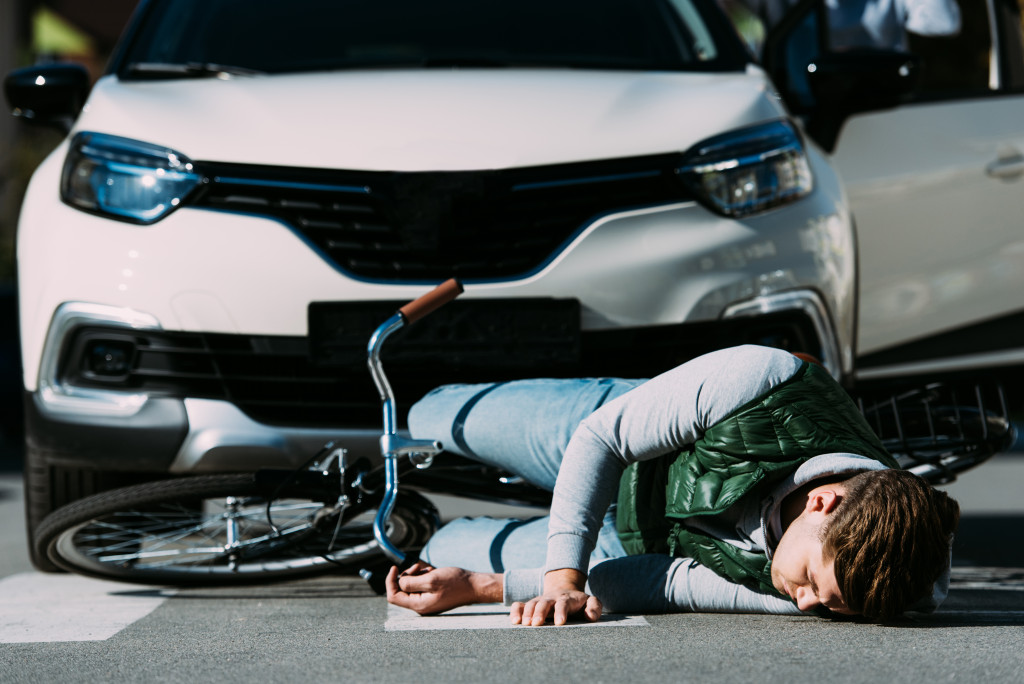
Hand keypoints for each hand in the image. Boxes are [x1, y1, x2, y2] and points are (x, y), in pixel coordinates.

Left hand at [385, 561, 501, 614]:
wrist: (474, 586)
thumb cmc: (455, 583)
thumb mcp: (431, 579)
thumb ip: (411, 582)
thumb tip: (399, 582)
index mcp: (419, 605)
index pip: (393, 596)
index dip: (390, 581)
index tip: (394, 567)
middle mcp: (421, 606)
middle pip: (402, 590)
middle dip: (407, 575)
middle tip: (418, 567)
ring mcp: (427, 601)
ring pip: (411, 586)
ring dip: (416, 574)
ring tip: (429, 570)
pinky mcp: (432, 596)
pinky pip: (421, 585)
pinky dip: (423, 576)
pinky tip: (432, 572)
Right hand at [509, 568, 601, 625]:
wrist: (564, 589)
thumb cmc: (579, 602)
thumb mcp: (591, 602)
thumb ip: (594, 607)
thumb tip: (590, 617)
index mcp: (566, 598)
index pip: (563, 603)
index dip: (561, 612)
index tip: (560, 623)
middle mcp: (551, 598)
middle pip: (544, 603)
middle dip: (539, 612)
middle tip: (536, 624)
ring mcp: (539, 601)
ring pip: (530, 604)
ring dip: (527, 613)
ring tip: (524, 624)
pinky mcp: (530, 604)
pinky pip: (519, 605)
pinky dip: (515, 611)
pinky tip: (514, 621)